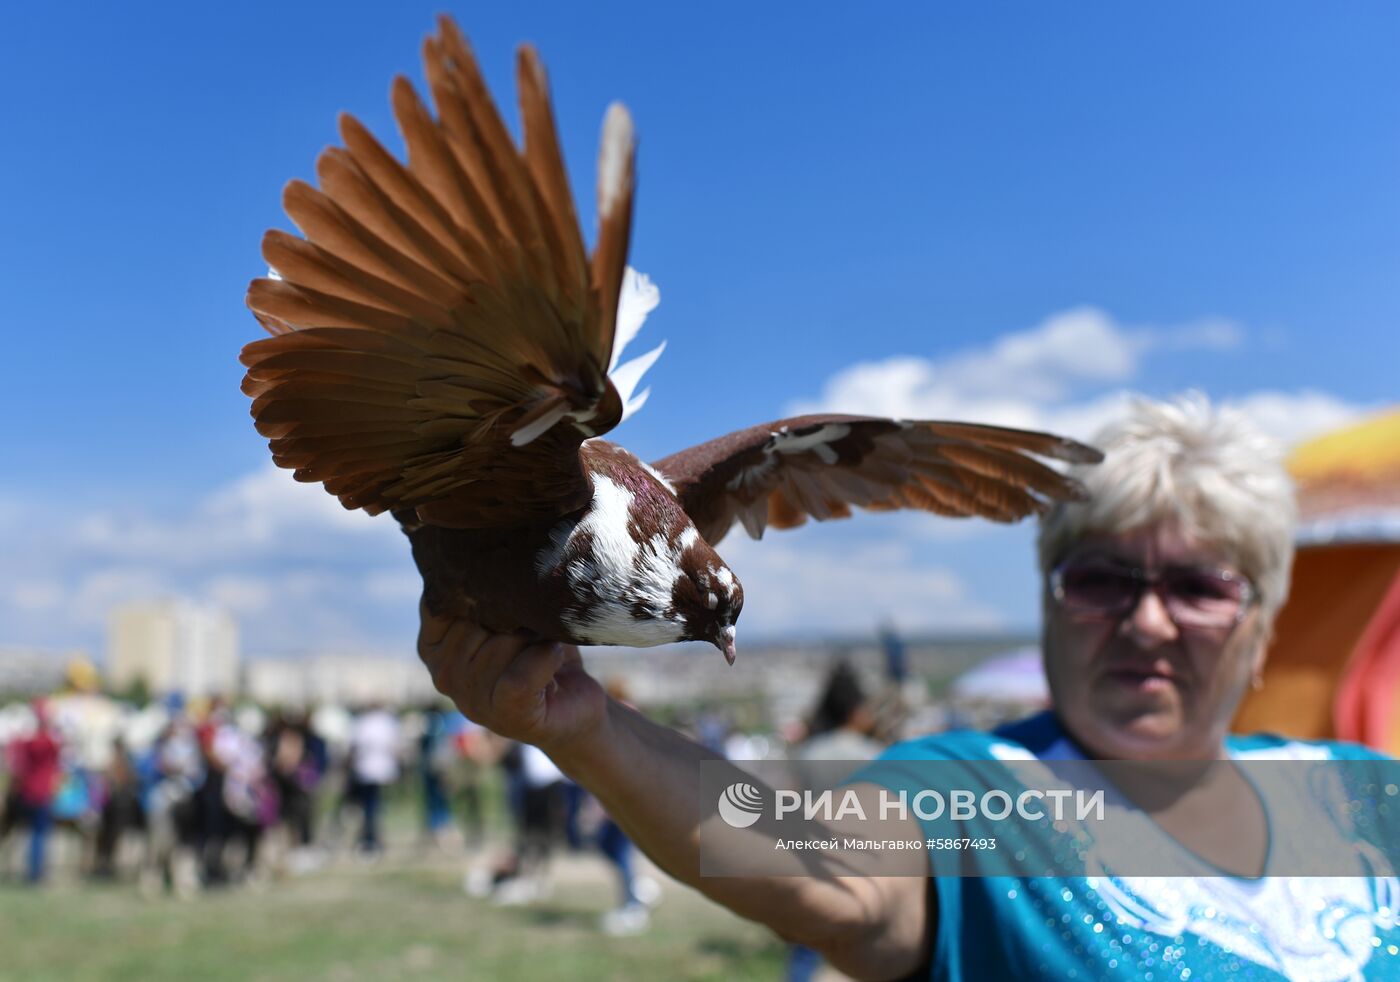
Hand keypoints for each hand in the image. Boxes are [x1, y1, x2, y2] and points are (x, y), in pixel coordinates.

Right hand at [416, 599, 607, 753]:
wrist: (577, 701)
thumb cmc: (537, 649)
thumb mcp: (503, 612)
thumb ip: (477, 589)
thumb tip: (472, 548)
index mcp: (432, 647)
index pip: (446, 600)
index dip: (486, 592)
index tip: (509, 602)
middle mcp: (442, 676)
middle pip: (480, 619)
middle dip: (517, 617)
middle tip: (533, 633)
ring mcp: (470, 700)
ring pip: (505, 642)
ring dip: (536, 639)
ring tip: (541, 650)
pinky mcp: (505, 714)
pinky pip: (523, 672)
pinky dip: (547, 657)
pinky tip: (553, 658)